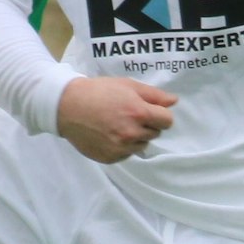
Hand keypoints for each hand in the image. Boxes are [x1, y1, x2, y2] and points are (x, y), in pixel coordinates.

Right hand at [56, 77, 177, 162]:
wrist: (68, 107)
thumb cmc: (99, 91)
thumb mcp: (128, 85)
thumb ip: (154, 95)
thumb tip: (174, 102)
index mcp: (139, 113)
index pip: (167, 121)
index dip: (160, 114)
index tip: (149, 110)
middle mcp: (132, 133)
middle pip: (155, 133)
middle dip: (147, 124)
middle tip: (128, 114)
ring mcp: (120, 148)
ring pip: (141, 145)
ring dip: (136, 137)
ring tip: (118, 124)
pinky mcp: (110, 158)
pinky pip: (127, 154)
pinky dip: (123, 146)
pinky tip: (110, 134)